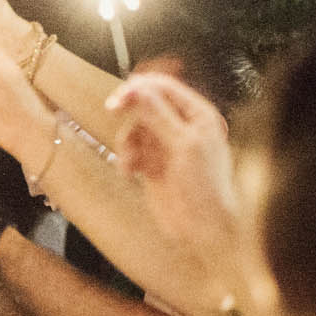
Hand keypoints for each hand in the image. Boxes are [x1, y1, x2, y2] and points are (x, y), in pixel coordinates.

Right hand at [105, 73, 240, 271]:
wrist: (202, 228)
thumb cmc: (204, 186)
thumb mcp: (183, 145)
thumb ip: (158, 115)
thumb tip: (137, 89)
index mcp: (198, 115)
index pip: (165, 88)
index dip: (141, 87)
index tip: (119, 96)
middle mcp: (182, 126)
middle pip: (146, 105)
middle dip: (131, 113)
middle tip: (111, 110)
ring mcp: (166, 145)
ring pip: (136, 128)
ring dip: (127, 142)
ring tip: (130, 161)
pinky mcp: (153, 164)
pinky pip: (132, 150)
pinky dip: (127, 158)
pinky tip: (129, 173)